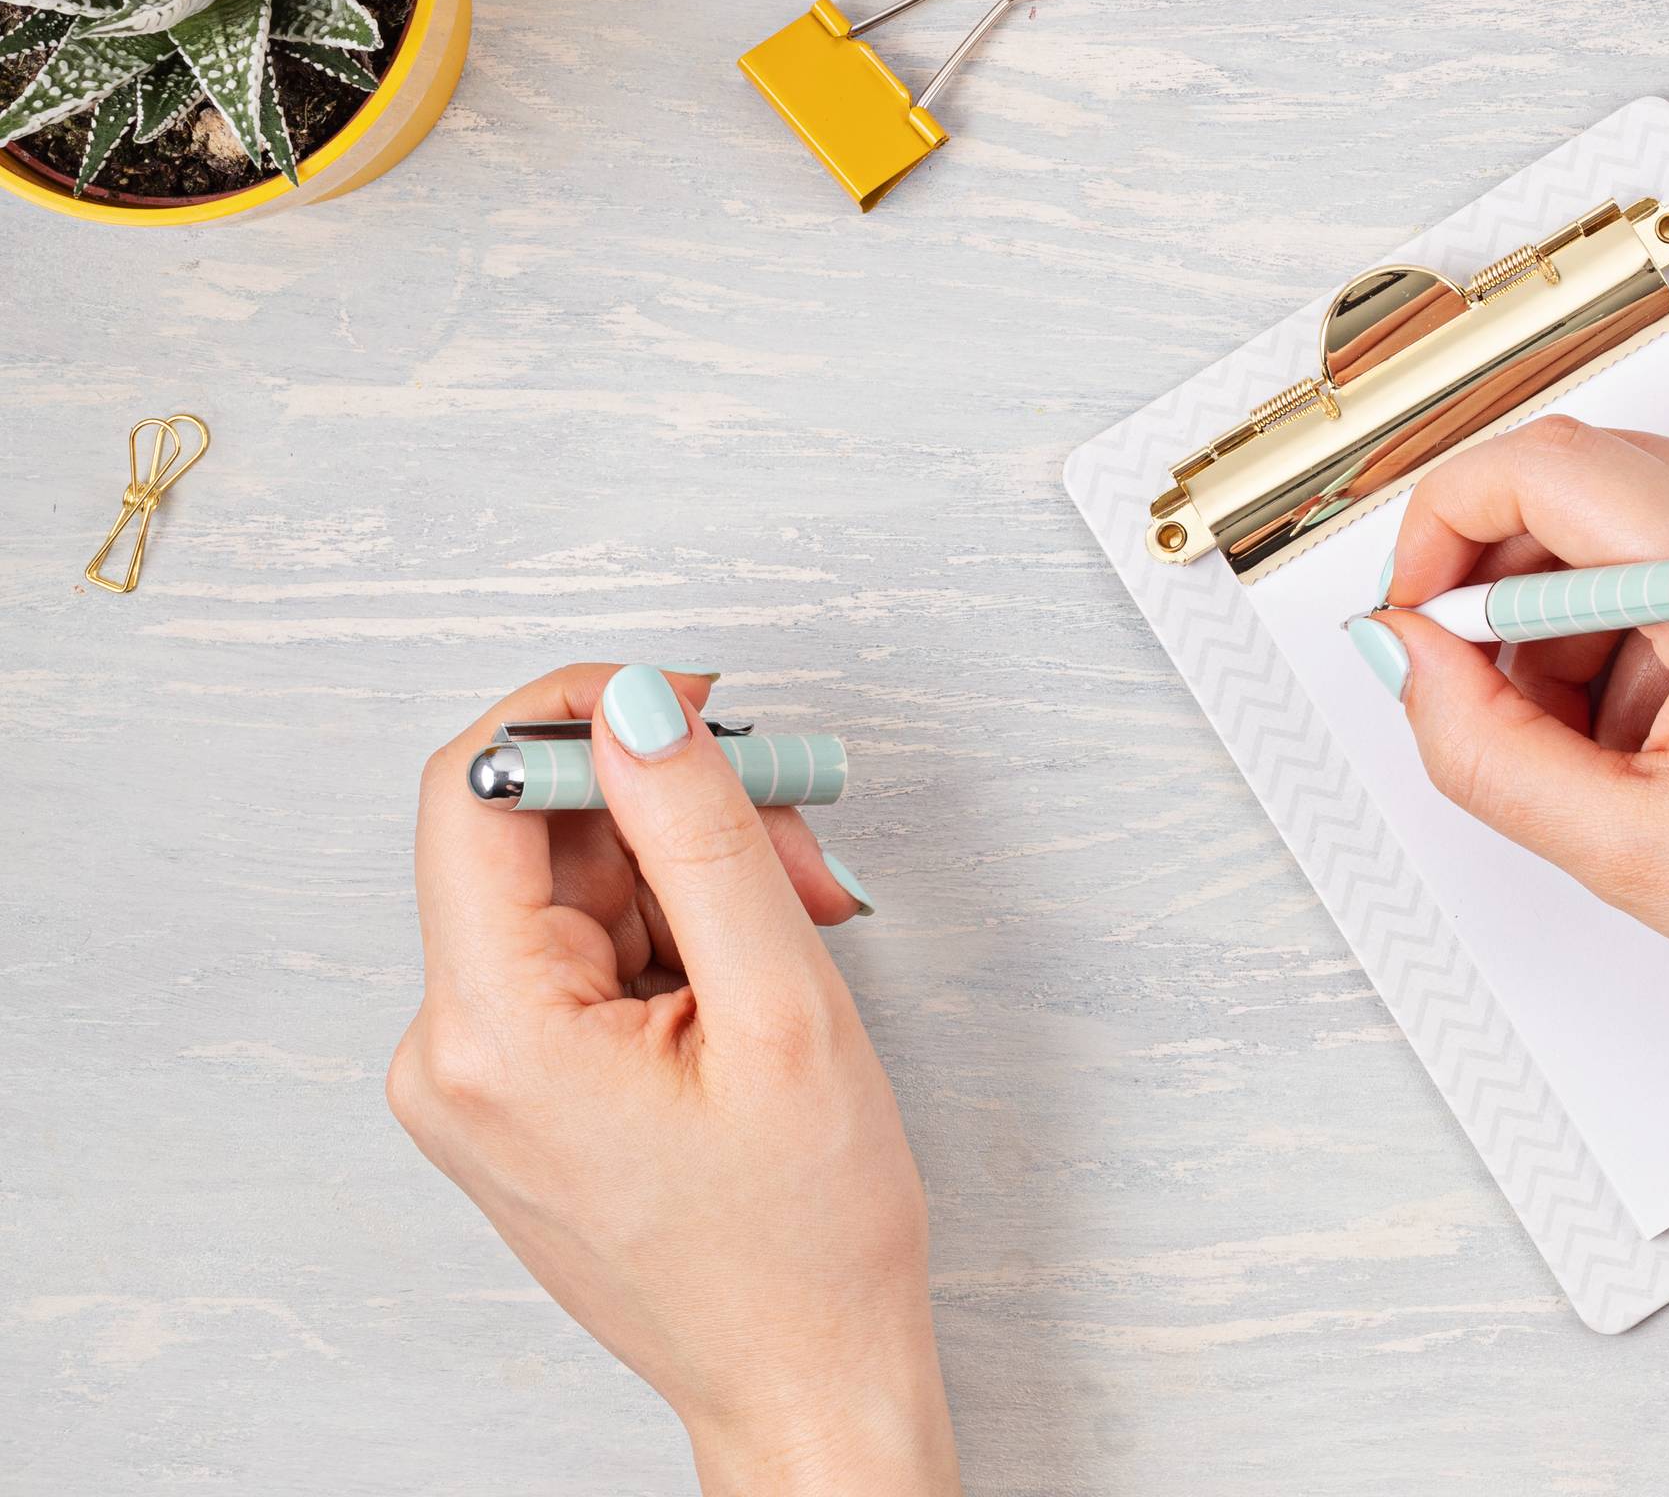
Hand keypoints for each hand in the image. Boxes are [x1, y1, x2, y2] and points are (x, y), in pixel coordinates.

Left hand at [389, 664, 953, 1496]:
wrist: (805, 1375)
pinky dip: (679, 935)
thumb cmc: (804, 1238)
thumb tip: (640, 707)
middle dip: (678, 814)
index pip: (472, 794)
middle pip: (537, 840)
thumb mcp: (783, 1008)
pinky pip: (584, 952)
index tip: (692, 708)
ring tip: (801, 932)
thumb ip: (704, 837)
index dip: (581, 718)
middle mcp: (449, 1055)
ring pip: (576, 891)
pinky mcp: (517, 1089)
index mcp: (489, 1037)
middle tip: (801, 846)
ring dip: (694, 877)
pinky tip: (757, 976)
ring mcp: (476, 1078)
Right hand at [1362, 419, 1668, 1081]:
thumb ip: (1480, 746)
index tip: (1415, 615)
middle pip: (1589, 472)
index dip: (1443, 529)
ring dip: (1581, 604)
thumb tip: (1407, 657)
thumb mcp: (1630, 852)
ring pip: (1642, 506)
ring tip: (1608, 745)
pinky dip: (1653, 614)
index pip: (1545, 464)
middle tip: (1493, 697)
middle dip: (1509, 578)